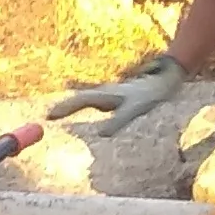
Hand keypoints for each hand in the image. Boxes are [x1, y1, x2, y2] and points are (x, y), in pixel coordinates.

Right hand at [43, 52, 185, 140]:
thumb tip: (100, 134)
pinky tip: (86, 106)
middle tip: (48, 116)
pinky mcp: (117, 98)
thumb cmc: (151, 94)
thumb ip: (118, 121)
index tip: (49, 117)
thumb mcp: (135, 109)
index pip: (80, 101)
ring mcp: (110, 94)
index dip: (64, 109)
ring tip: (58, 112)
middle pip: (79, 99)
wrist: (166, 79)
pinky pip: (95, 102)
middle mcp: (105, 93)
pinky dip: (84, 105)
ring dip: (72, 105)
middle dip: (64, 107)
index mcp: (105, 94)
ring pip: (86, 99)